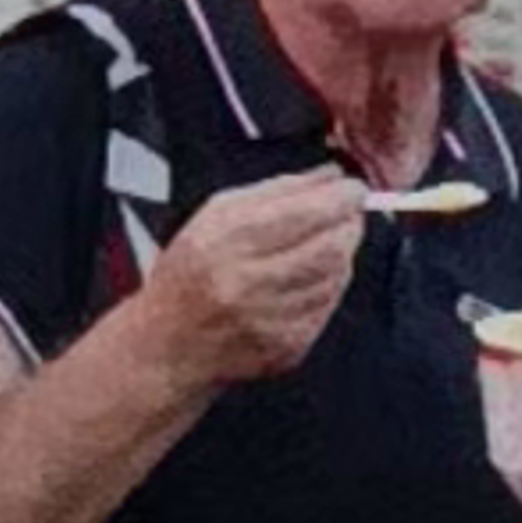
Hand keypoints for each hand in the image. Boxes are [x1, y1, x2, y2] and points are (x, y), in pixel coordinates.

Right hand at [143, 171, 364, 404]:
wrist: (168, 345)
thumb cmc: (189, 274)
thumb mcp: (216, 215)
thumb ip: (277, 190)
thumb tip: (328, 175)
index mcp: (226, 241)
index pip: (305, 213)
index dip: (341, 198)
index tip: (353, 188)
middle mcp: (246, 282)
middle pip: (329, 247)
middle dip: (350, 224)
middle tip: (349, 214)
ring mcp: (269, 320)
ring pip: (335, 278)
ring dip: (342, 255)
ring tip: (326, 244)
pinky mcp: (286, 347)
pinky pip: (328, 307)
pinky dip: (329, 287)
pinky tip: (311, 278)